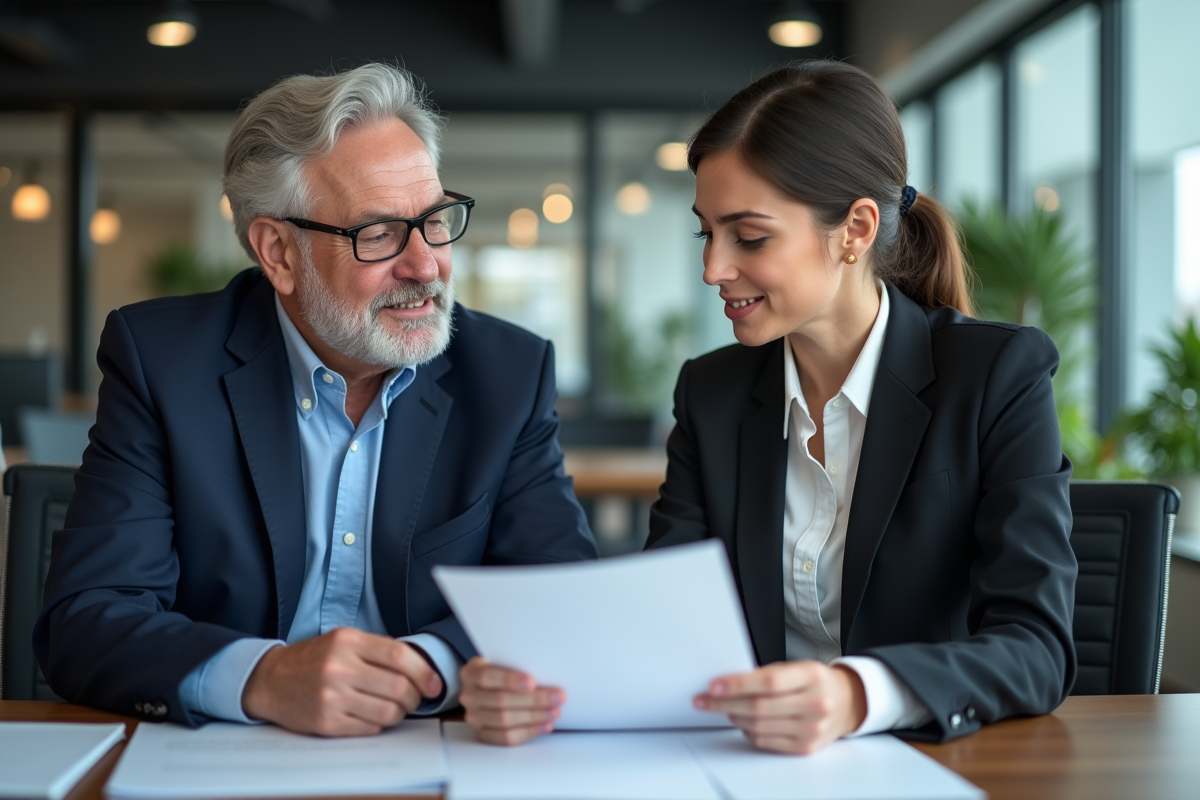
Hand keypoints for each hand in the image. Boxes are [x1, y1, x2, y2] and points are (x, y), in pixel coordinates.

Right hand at [242, 627, 442, 735]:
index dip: (424, 672)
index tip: (433, 683)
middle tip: (413, 698)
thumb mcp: (343, 641)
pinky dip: (379, 724)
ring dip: (399, 713)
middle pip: (398, 687)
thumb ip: (378, 650)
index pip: (399, 657)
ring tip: (393, 708)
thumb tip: (421, 669)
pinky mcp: (326, 722)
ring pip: (388, 711)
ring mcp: (331, 697)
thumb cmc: (314, 659)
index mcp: (347, 641)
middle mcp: (339, 668)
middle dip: (414, 697)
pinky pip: (369, 728)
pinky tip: (372, 715)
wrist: (270, 680)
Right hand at [459, 657, 564, 745]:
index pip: (489, 676)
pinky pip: (506, 738)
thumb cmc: (498, 673)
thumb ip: (517, 666)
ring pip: (506, 721)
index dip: (511, 680)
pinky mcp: (482, 735)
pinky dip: (529, 732)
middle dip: (534, 700)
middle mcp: (469, 696)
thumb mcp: (502, 662)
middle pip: (502, 701)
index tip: (533, 682)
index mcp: (471, 673)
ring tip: (554, 712)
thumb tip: (547, 675)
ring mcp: (473, 718)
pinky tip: (545, 725)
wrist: (482, 689)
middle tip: (558, 698)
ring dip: (535, 717)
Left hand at [693, 661, 866, 753]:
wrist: (846, 702)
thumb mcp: (796, 667)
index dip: (737, 684)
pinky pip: (765, 741)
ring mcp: (811, 728)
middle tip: (706, 700)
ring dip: (734, 716)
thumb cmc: (815, 682)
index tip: (714, 685)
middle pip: (759, 707)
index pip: (768, 682)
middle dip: (725, 703)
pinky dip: (747, 731)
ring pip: (759, 726)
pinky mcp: (805, 747)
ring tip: (724, 708)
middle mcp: (815, 704)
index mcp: (812, 676)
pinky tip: (741, 721)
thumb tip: (728, 684)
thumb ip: (766, 675)